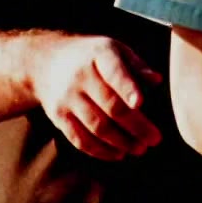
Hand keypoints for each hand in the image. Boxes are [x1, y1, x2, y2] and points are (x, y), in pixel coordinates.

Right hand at [29, 35, 163, 160]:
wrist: (45, 61)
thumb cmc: (91, 56)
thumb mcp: (114, 49)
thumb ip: (136, 65)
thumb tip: (157, 80)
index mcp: (99, 54)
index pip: (114, 72)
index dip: (127, 87)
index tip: (139, 103)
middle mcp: (80, 76)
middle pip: (110, 106)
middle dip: (136, 126)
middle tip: (154, 139)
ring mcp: (67, 98)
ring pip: (96, 126)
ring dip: (121, 142)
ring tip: (140, 149)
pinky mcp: (58, 116)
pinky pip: (79, 138)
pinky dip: (100, 151)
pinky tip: (118, 154)